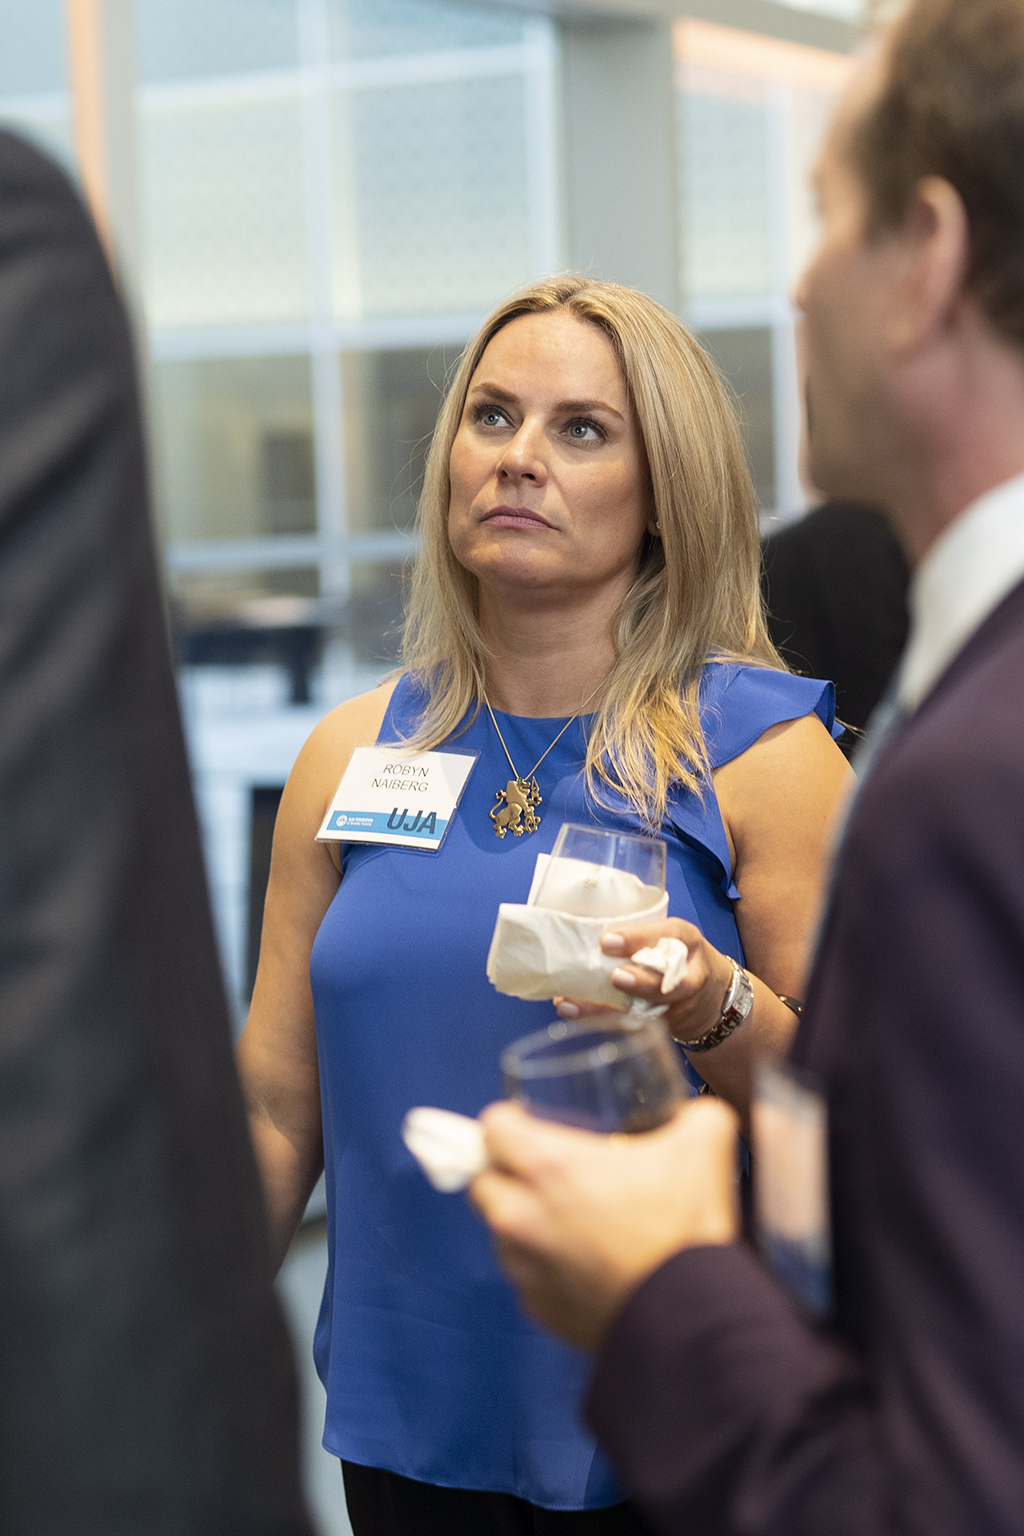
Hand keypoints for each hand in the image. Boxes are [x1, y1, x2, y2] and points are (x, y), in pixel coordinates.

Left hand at [469, 1097, 739, 1350]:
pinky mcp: (538, 1308)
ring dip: (523, 1223)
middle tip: (549, 1173)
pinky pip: (525, 1276)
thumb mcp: (704, 1146)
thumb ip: (695, 1116)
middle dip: (507, 1174)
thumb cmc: (686, 1230)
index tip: (533, 1126)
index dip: (512, 1122)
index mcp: (546, 1166)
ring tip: (569, 1221)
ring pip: (501, 1232)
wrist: (692, 1320)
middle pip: (484, 1181)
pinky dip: (544, 1267)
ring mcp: (525, 1267)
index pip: (492, 1127)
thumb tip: (696, 1115)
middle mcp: (520, 1215)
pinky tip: (582, 1263)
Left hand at [558, 919, 735, 1046]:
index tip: (608, 940)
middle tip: (614, 977)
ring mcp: (675, 1003)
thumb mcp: (668, 933)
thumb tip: (579, 926)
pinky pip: (631, 1023)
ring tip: (573, 1004)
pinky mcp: (661, 1023)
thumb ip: (638, 931)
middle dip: (641, 981)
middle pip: (669, 981)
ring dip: (609, 1009)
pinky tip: (571, 1011)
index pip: (669, 934)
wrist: (711, 996)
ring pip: (647, 1009)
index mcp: (685, 939)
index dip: (639, 939)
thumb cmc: (676, 953)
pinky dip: (599, 1018)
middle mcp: (687, 972)